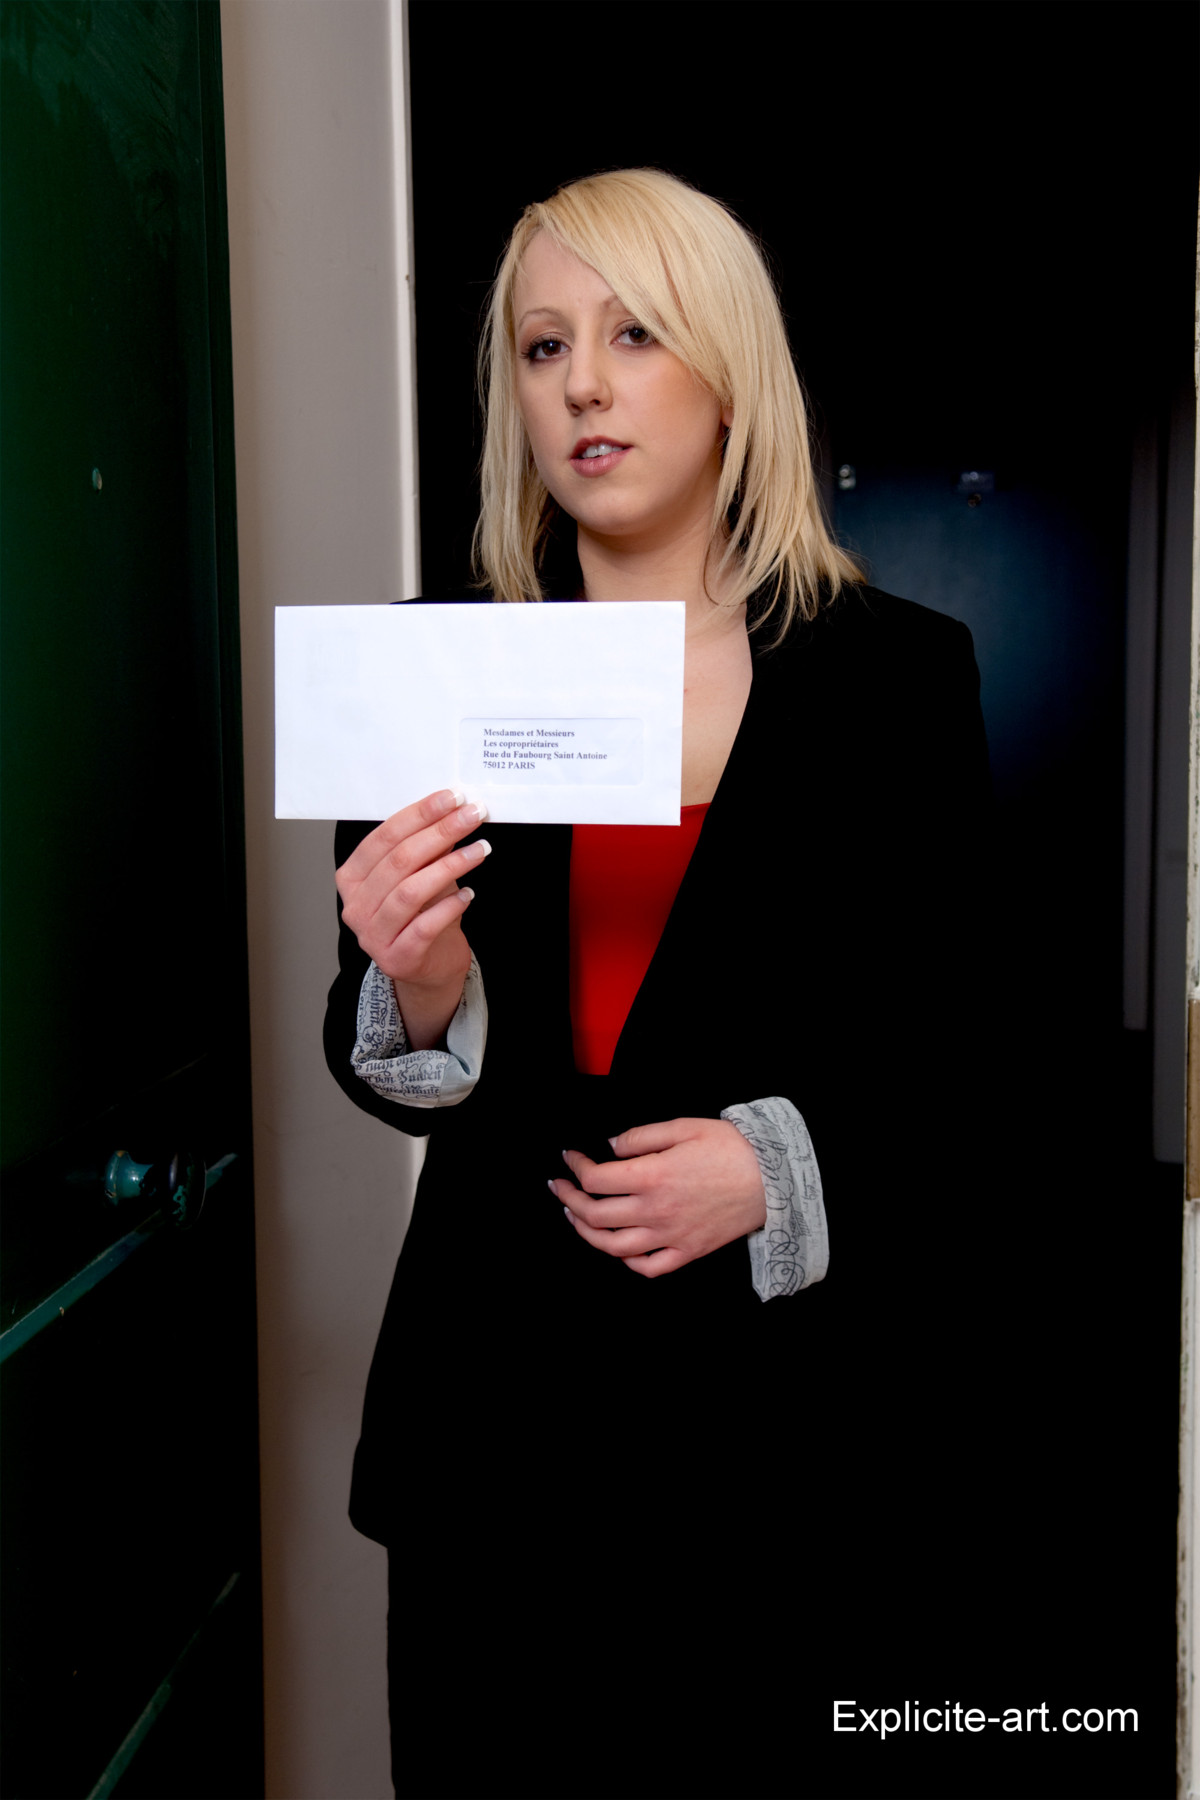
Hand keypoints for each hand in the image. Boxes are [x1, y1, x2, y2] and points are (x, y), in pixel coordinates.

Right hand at [336, 787, 489, 1048]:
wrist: (429, 967)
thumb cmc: (422, 914)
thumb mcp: (421, 874)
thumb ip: (428, 847)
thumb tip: (453, 810)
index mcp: (352, 878)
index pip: (385, 837)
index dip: (420, 814)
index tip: (452, 797)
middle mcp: (355, 906)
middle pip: (399, 861)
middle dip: (440, 832)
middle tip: (472, 816)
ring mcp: (372, 935)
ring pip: (409, 891)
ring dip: (449, 866)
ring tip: (479, 850)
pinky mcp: (397, 959)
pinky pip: (424, 926)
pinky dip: (449, 907)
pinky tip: (469, 894)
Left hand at [551, 1117, 766, 1277]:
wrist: (773, 1178)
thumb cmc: (731, 1148)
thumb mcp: (683, 1126)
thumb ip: (642, 1136)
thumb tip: (611, 1146)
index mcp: (652, 1175)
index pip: (596, 1179)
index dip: (576, 1167)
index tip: (570, 1158)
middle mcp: (656, 1210)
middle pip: (595, 1214)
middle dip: (569, 1200)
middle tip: (560, 1188)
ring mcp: (671, 1235)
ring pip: (614, 1246)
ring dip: (587, 1233)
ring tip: (577, 1218)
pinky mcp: (689, 1251)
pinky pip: (648, 1267)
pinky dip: (627, 1261)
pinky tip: (619, 1248)